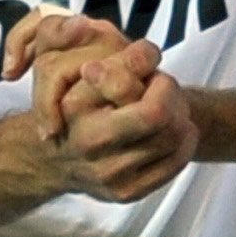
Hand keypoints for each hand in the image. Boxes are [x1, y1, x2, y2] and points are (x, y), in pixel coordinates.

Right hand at [6, 10, 197, 200]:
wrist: (52, 160)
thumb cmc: (68, 105)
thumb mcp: (65, 65)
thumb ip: (88, 47)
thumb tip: (121, 43)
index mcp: (74, 107)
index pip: (126, 80)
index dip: (145, 59)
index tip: (146, 57)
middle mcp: (89, 142)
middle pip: (158, 115)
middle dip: (167, 91)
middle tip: (162, 82)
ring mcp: (108, 174)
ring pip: (172, 138)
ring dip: (179, 114)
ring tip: (169, 104)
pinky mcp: (126, 193)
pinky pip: (174, 164)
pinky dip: (183, 143)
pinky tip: (175, 130)